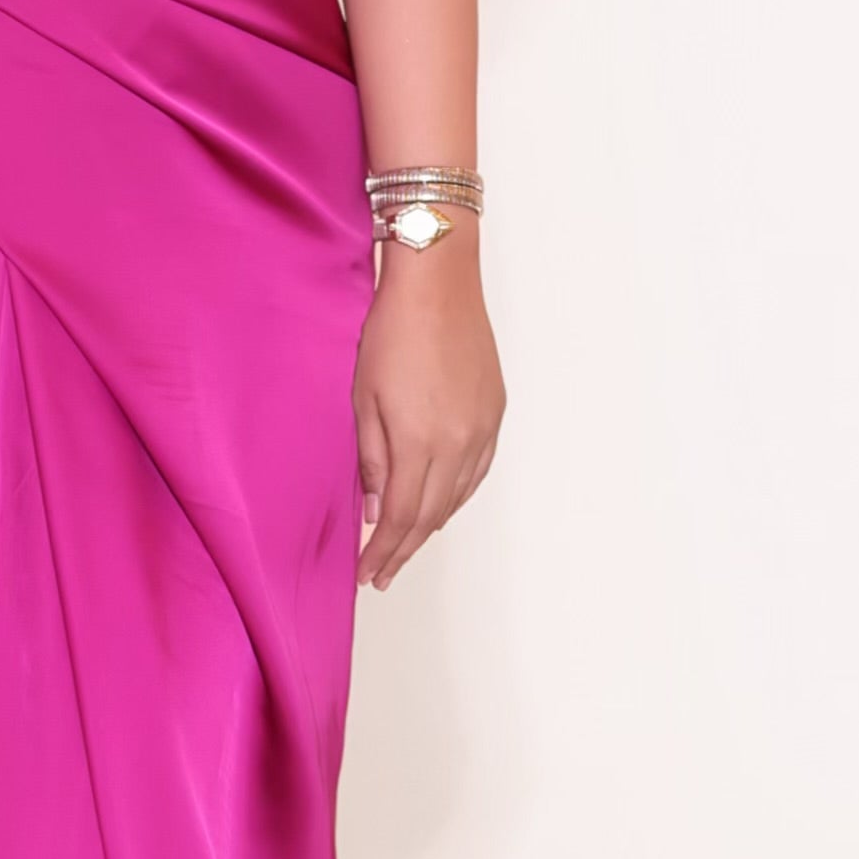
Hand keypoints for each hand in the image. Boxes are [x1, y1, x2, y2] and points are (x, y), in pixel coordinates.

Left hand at [352, 242, 502, 589]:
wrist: (439, 284)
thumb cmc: (392, 331)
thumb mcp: (363, 398)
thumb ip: (372, 459)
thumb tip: (377, 509)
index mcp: (420, 441)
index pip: (402, 517)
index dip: (384, 552)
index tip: (368, 574)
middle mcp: (459, 443)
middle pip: (432, 516)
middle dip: (404, 549)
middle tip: (383, 573)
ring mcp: (482, 429)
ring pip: (458, 497)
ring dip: (431, 527)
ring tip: (406, 546)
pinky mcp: (494, 413)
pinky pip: (478, 472)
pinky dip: (457, 496)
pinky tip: (442, 505)